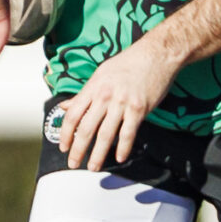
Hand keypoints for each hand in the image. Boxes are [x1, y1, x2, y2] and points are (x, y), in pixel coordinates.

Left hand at [56, 37, 181, 170]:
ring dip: (98, 154)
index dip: (66, 134)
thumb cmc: (127, 64)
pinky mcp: (139, 109)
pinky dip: (123, 148)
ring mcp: (122, 103)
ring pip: (106, 135)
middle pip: (86, 129)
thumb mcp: (100, 75)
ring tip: (93, 167)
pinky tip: (119, 158)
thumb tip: (65, 106)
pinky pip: (128, 133)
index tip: (63, 147)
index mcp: (92, 88)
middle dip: (78, 149)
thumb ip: (83, 94)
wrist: (156, 54)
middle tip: (73, 163)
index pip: (73, 116)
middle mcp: (104, 97)